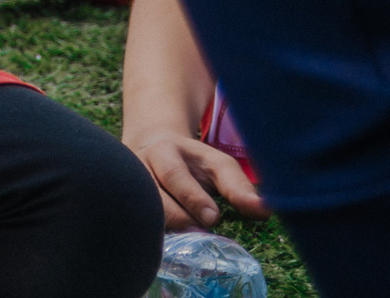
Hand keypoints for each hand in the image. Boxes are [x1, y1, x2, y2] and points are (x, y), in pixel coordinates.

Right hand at [128, 130, 268, 229]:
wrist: (151, 148)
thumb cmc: (192, 162)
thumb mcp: (216, 164)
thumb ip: (237, 186)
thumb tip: (265, 211)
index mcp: (163, 151)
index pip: (174, 174)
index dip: (193, 197)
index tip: (213, 217)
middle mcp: (139, 166)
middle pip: (154, 195)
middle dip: (180, 216)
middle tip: (204, 231)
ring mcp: (127, 186)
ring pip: (142, 210)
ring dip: (169, 227)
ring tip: (192, 237)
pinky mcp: (126, 203)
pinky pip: (137, 221)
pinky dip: (155, 234)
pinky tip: (174, 241)